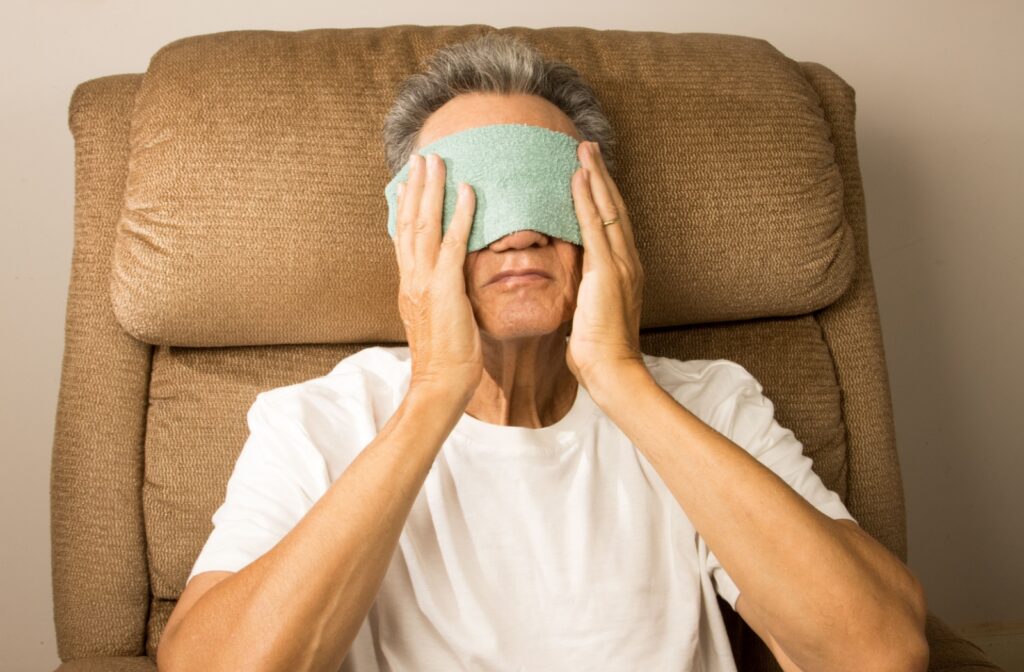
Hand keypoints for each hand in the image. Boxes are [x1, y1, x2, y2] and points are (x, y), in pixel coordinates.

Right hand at [393, 153, 482, 403]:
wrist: (439, 383)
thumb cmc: (445, 358)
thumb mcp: (438, 317)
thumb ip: (439, 293)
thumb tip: (447, 280)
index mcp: (409, 284)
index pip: (404, 236)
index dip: (406, 205)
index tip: (410, 180)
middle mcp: (412, 277)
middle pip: (409, 221)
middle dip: (415, 186)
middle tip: (421, 157)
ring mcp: (425, 281)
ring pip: (425, 224)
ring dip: (432, 189)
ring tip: (438, 161)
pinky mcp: (445, 288)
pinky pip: (452, 243)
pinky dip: (460, 214)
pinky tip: (468, 191)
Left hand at [566, 141, 645, 390]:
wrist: (613, 371)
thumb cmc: (600, 351)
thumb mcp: (592, 313)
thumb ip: (589, 294)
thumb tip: (578, 289)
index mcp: (625, 271)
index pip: (614, 224)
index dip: (603, 196)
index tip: (591, 173)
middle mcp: (629, 261)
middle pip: (615, 208)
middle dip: (601, 176)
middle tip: (589, 148)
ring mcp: (621, 265)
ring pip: (608, 210)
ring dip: (595, 177)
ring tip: (584, 151)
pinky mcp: (608, 271)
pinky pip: (596, 226)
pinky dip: (588, 200)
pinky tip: (578, 179)